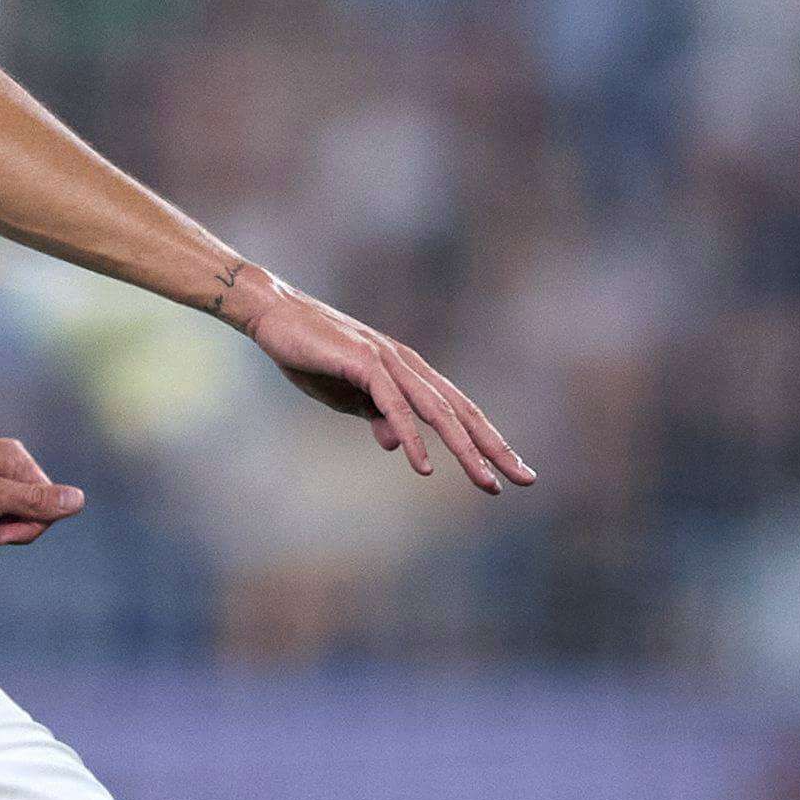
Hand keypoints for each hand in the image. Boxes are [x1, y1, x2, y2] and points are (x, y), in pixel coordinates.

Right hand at [231, 273, 534, 493]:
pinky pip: (394, 406)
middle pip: (462, 412)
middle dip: (494, 448)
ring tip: (486, 481)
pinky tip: (423, 467)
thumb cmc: (311, 354)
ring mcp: (389, 362)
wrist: (275, 317)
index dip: (487, 441)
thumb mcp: (349, 398)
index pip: (459, 411)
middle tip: (525, 479)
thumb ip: (377, 417)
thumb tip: (399, 446)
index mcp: (410, 374)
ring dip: (465, 449)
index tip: (511, 472)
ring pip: (438, 412)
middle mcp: (409, 365)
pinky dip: (412, 437)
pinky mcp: (364, 363)